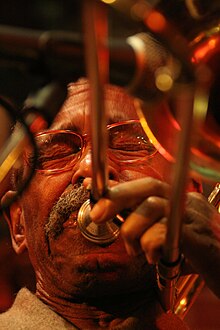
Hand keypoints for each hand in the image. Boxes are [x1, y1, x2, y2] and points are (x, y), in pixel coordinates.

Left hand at [88, 177, 219, 297]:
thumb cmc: (200, 258)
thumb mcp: (171, 239)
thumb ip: (146, 226)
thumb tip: (115, 216)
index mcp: (181, 202)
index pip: (147, 186)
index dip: (119, 187)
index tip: (93, 188)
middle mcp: (189, 203)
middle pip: (150, 187)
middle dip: (117, 197)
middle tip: (98, 213)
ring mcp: (196, 218)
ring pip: (154, 207)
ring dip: (133, 230)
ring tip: (136, 250)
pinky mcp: (200, 237)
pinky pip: (166, 231)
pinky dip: (151, 244)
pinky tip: (155, 258)